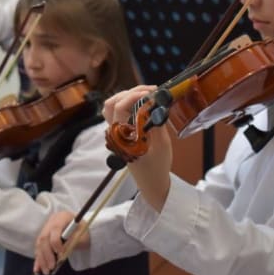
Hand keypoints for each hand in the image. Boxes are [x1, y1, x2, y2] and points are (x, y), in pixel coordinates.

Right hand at [33, 211, 86, 274]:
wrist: (82, 229)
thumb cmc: (84, 231)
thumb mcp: (82, 235)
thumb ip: (72, 242)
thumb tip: (61, 254)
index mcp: (62, 217)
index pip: (55, 229)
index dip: (56, 242)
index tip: (61, 255)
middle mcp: (51, 222)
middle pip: (44, 238)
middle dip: (47, 254)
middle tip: (52, 267)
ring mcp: (46, 229)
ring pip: (39, 245)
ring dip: (42, 259)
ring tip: (46, 272)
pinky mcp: (44, 238)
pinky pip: (39, 249)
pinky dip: (38, 260)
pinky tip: (37, 270)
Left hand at [103, 86, 172, 211]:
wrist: (151, 183)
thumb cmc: (157, 167)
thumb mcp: (162, 145)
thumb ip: (156, 123)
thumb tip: (156, 103)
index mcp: (122, 137)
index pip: (120, 108)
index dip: (134, 95)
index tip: (151, 92)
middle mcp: (115, 134)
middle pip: (111, 103)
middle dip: (130, 92)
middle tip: (150, 90)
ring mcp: (115, 133)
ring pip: (111, 107)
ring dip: (126, 96)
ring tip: (145, 94)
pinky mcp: (119, 134)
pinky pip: (117, 114)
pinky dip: (127, 103)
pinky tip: (141, 103)